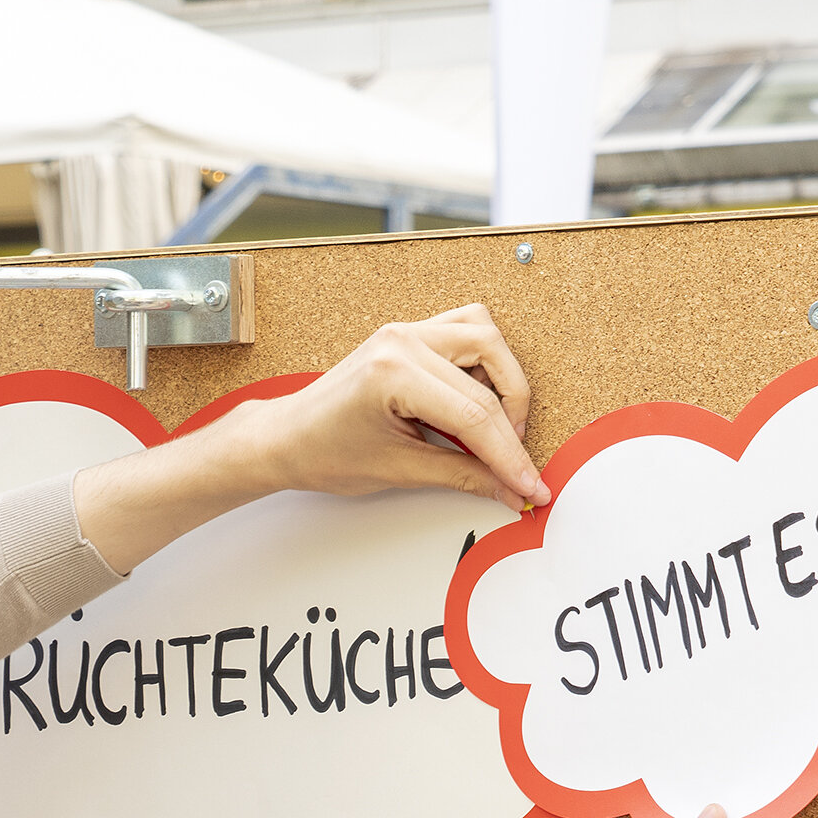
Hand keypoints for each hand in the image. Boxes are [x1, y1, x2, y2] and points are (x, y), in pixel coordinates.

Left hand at [71, 305, 546, 573]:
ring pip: (486, 339)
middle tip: (513, 466)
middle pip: (489, 377)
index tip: (530, 485)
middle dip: (510, 428)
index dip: (509, 457)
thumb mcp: (397, 472)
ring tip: (496, 431)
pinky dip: (485, 360)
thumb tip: (509, 489)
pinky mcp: (407, 333)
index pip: (474, 416)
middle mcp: (401, 341)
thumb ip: (462, 476)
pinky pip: (466, 328)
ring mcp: (404, 331)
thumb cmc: (323, 452)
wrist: (286, 437)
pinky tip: (480, 396)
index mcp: (393, 373)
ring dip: (503, 384)